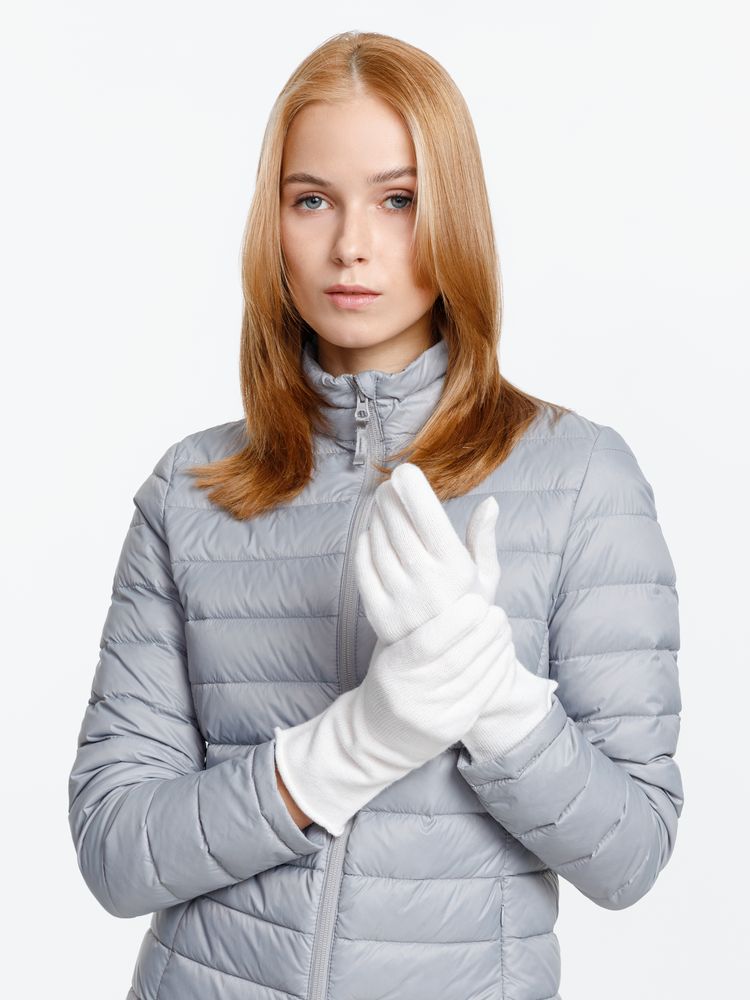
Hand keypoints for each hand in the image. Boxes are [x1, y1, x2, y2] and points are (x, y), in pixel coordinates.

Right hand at [274, 592, 514, 835]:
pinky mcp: (453, 728)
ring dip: (496, 648)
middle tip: (498, 612)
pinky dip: (499, 671)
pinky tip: (504, 653)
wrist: (378, 736)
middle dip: (485, 631)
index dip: (456, 621)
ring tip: (504, 628)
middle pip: (458, 659)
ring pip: (475, 677)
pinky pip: (483, 695)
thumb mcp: (389, 651)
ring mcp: (434, 715)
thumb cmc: (389, 680)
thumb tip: (445, 587)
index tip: (477, 601)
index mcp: (394, 669)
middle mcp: (413, 694)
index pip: (428, 643)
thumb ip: (412, 626)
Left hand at [355, 462, 499, 644]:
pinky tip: (370, 535)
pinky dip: (363, 545)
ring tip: (380, 509)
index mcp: (456, 570)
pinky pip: (362, 567)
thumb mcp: (486, 579)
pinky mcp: (377, 614)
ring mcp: (399, 600)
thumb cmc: (467, 611)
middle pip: (397, 525)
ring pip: (377, 542)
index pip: (428, 517)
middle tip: (387, 487)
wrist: (442, 664)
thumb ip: (484, 540)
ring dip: (375, 518)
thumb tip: (490, 503)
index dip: (413, 488)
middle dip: (389, 498)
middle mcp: (426, 584)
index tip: (404, 471)